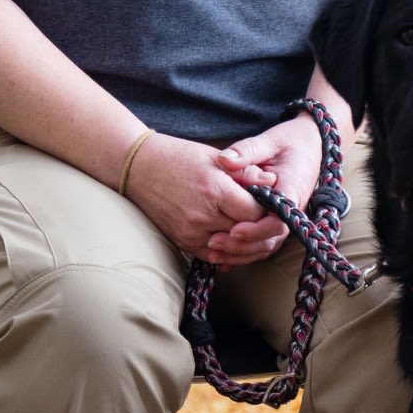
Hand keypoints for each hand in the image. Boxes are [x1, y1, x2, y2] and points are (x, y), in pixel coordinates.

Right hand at [125, 131, 288, 265]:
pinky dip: (225, 251)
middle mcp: (203, 216)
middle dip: (259, 228)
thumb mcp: (215, 158)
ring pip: (231, 249)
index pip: (255, 213)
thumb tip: (273, 181)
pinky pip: (211, 255)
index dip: (266, 210)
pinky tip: (234, 243)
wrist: (139, 168)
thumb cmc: (179, 157)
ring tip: (254, 233)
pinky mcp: (182, 241)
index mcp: (215, 190)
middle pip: (245, 233)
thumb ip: (245, 172)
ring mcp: (191, 232)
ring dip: (244, 243)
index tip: (268, 203)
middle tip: (267, 221)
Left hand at [212, 113, 327, 260]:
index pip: (277, 220)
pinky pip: (263, 243)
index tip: (234, 229)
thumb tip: (224, 160)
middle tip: (212, 242)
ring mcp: (286, 219)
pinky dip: (244, 251)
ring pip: (266, 246)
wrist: (312, 145)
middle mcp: (292, 211)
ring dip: (240, 253)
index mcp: (291, 191)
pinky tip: (221, 255)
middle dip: (242, 246)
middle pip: (270, 239)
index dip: (256, 229)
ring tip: (211, 251)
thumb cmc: (291, 141)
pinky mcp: (277, 222)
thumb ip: (248, 150)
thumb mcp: (270, 141)